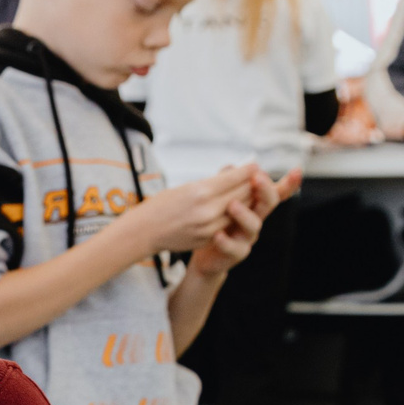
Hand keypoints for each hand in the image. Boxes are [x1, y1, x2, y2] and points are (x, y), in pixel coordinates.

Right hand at [125, 164, 255, 255]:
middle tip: (257, 177)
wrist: (145, 231)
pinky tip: (234, 209)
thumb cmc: (162, 204)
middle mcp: (208, 210)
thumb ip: (213, 183)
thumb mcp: (187, 187)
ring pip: (239, 210)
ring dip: (246, 200)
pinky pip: (228, 224)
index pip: (235, 178)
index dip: (248, 170)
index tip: (254, 165)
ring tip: (248, 192)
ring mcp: (210, 228)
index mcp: (201, 192)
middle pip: (242, 194)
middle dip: (251, 184)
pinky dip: (234, 215)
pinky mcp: (209, 239)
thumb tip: (235, 175)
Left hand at [185, 164, 284, 280]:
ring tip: (232, 205)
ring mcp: (248, 237)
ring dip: (244, 214)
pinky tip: (217, 235)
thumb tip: (232, 167)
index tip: (297, 171)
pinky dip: (226, 242)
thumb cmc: (216, 224)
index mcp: (254, 204)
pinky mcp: (236, 254)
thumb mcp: (221, 201)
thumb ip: (228, 183)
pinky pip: (234, 248)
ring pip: (254, 225)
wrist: (207, 256)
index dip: (289, 183)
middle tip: (257, 178)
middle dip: (266, 190)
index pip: (275, 192)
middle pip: (269, 203)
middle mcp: (255, 219)